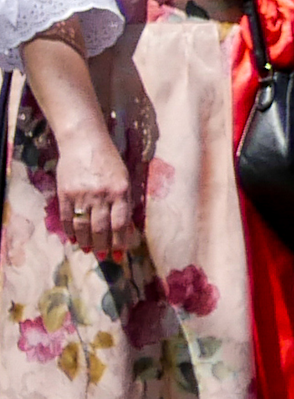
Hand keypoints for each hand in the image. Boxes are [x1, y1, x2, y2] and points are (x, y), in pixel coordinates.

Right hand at [46, 114, 135, 256]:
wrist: (84, 142)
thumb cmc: (109, 160)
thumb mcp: (124, 177)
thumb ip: (123, 200)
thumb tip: (123, 227)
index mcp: (120, 191)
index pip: (120, 224)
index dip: (120, 242)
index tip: (121, 253)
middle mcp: (101, 195)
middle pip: (102, 229)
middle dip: (104, 246)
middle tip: (105, 256)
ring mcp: (81, 195)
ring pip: (84, 227)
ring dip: (88, 242)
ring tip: (91, 251)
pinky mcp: (65, 194)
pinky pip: (67, 219)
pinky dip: (71, 232)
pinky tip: (76, 240)